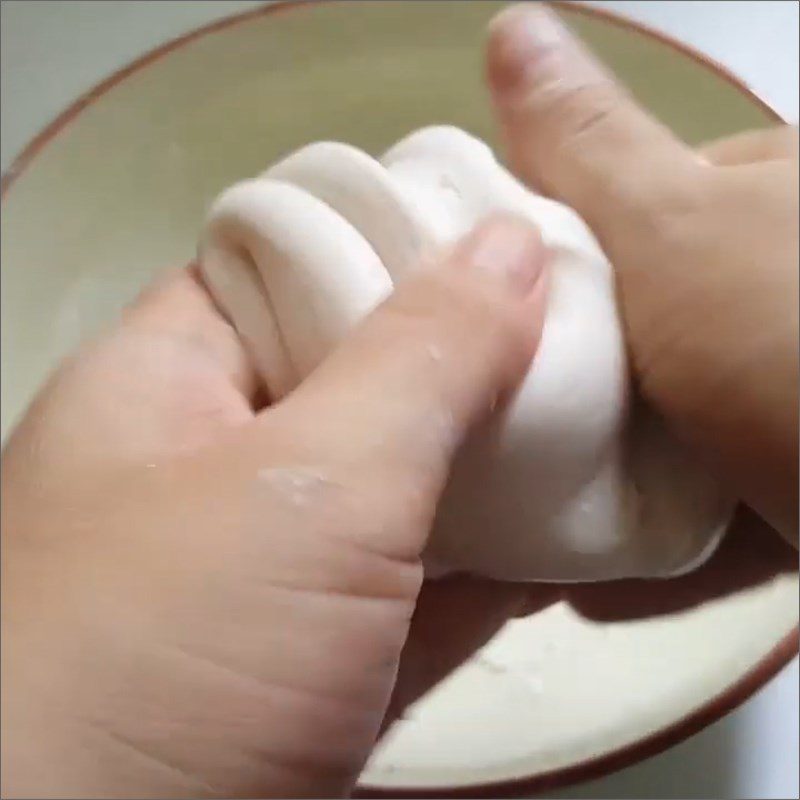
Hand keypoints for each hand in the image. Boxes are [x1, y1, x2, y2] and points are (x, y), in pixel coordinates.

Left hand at [1, 217, 548, 798]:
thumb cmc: (175, 649)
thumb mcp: (310, 485)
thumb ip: (423, 360)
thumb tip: (511, 243)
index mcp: (171, 383)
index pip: (290, 269)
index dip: (395, 242)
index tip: (505, 230)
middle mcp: (219, 464)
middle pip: (359, 374)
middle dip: (466, 353)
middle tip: (582, 316)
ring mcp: (276, 568)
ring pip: (400, 479)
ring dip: (494, 455)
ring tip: (601, 401)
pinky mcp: (328, 659)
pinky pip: (424, 578)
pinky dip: (495, 552)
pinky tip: (574, 519)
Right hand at [486, 3, 798, 542]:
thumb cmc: (785, 342)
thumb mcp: (675, 230)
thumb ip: (587, 147)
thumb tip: (508, 22)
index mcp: (771, 193)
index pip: (625, 205)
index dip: (546, 258)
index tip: (485, 319)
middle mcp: (783, 278)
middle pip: (642, 323)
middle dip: (570, 376)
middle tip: (494, 423)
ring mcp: (785, 384)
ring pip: (673, 420)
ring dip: (604, 472)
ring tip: (521, 512)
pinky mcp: (798, 480)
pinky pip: (716, 505)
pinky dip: (661, 543)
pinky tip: (596, 580)